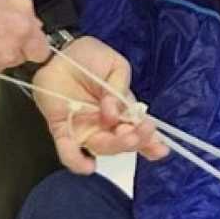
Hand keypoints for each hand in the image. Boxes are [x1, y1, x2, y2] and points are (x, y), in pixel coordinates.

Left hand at [33, 35, 168, 172]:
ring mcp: (85, 128)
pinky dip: (77, 162)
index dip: (150, 142)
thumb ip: (119, 88)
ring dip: (115, 146)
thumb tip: (114, 111)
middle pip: (122, 142)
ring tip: (124, 135)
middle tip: (138, 131)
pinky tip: (88, 167)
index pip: (138, 129)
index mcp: (122, 109)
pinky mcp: (63, 129)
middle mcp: (105, 125)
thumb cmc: (89, 58)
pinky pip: (69, 151)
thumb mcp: (115, 66)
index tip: (160, 148)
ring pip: (102, 147)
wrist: (59, 51)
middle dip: (135, 140)